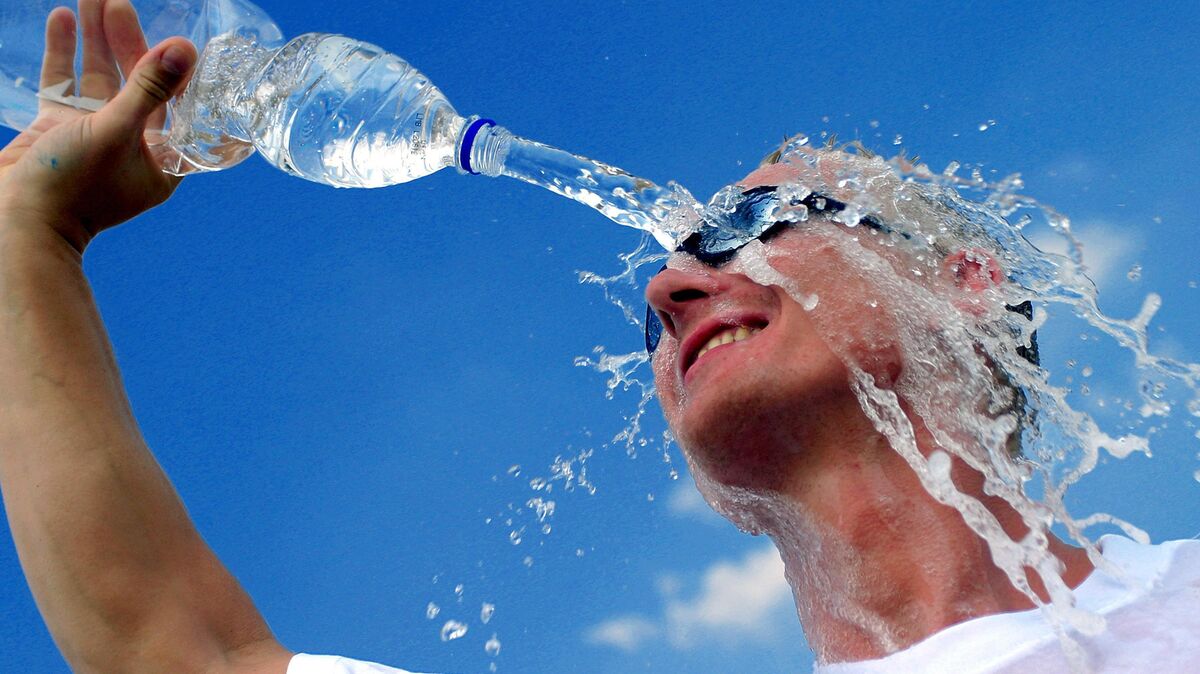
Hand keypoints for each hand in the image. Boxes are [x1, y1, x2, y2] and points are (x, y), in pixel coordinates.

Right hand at [0, 0, 196, 251]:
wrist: (13, 223)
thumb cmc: (72, 187)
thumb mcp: (114, 131)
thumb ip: (147, 89)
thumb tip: (182, 50)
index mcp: (163, 157)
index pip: (181, 105)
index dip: (178, 69)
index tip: (176, 34)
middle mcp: (133, 145)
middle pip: (137, 83)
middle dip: (127, 41)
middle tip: (118, 2)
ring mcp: (94, 135)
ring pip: (98, 78)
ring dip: (94, 39)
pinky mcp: (59, 130)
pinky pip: (65, 84)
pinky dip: (64, 53)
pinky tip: (62, 19)